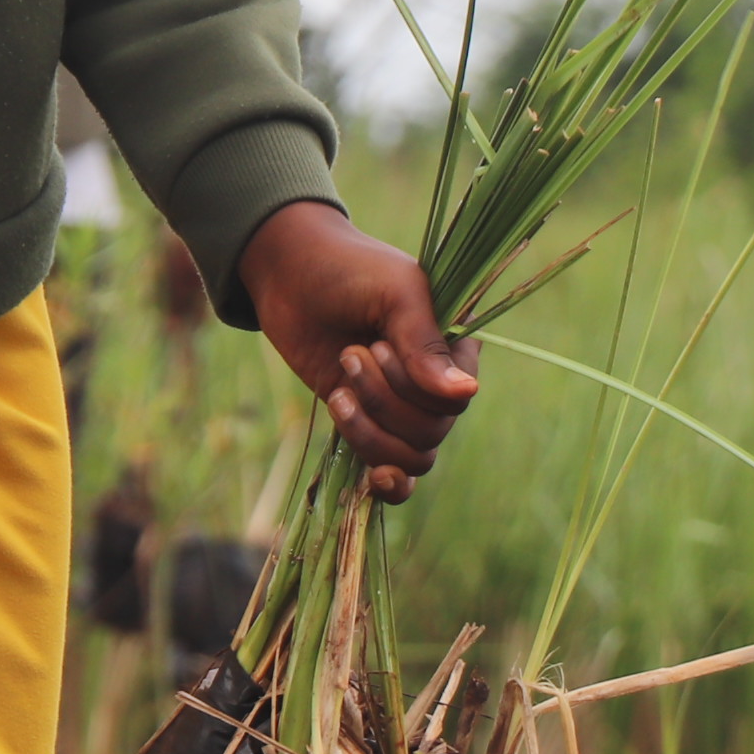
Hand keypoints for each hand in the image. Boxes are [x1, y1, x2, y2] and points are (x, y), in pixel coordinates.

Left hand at [235, 201, 477, 498]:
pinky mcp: (366, 424)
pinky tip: (374, 479)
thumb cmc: (347, 270)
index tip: (379, 345)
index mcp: (453, 346)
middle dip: (383, 401)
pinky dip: (389, 484)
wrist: (288, 273)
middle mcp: (433, 383)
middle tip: (349, 354)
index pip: (457, 399)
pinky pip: (395, 473)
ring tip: (339, 393)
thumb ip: (425, 344)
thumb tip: (466, 395)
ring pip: (413, 458)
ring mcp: (399, 407)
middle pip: (432, 432)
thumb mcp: (395, 293)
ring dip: (371, 432)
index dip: (416, 388)